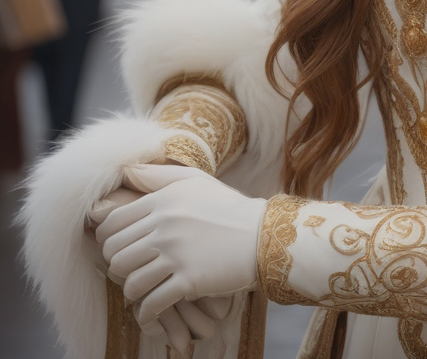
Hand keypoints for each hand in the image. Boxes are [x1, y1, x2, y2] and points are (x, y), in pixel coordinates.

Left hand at [88, 184, 232, 353]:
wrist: (260, 235)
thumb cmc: (226, 207)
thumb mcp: (194, 181)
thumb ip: (157, 176)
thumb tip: (124, 171)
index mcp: (162, 201)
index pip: (112, 224)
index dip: (107, 241)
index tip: (119, 250)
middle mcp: (164, 226)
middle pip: (115, 254)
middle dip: (117, 267)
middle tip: (131, 271)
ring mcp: (176, 254)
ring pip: (128, 281)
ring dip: (131, 291)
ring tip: (142, 291)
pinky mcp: (188, 280)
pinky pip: (151, 303)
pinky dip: (146, 313)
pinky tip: (152, 312)